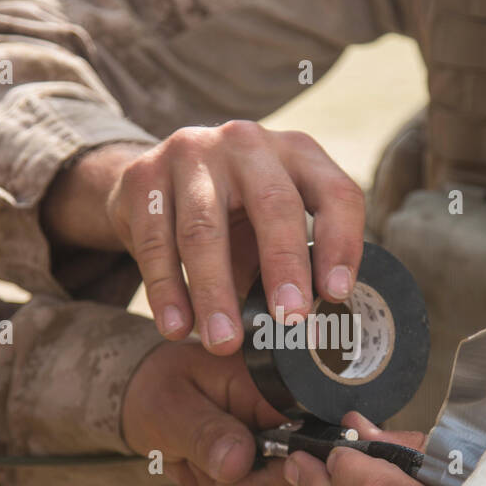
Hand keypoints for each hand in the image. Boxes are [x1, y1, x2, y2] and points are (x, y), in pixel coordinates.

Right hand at [41, 124, 366, 353]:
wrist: (152, 186)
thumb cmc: (231, 216)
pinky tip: (176, 327)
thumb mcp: (270, 228)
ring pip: (204, 229)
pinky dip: (166, 291)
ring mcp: (191, 153)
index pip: (335, 193)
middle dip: (284, 265)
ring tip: (224, 342)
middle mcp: (247, 143)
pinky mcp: (143, 177)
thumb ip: (294, 264)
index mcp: (296, 152)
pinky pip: (154, 242)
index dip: (342, 244)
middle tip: (290, 318)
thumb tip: (313, 329)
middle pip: (273, 204)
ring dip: (214, 292)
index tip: (337, 296)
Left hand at [122, 339, 294, 485]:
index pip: (305, 437)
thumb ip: (205, 434)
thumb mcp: (170, 407)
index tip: (228, 478)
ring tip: (197, 465)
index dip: (273, 471)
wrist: (148, 398)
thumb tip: (237, 464)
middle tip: (199, 469)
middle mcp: (287, 412)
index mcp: (271, 384)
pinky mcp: (271, 464)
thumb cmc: (156, 390)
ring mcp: (282, 441)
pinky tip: (206, 475)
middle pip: (298, 475)